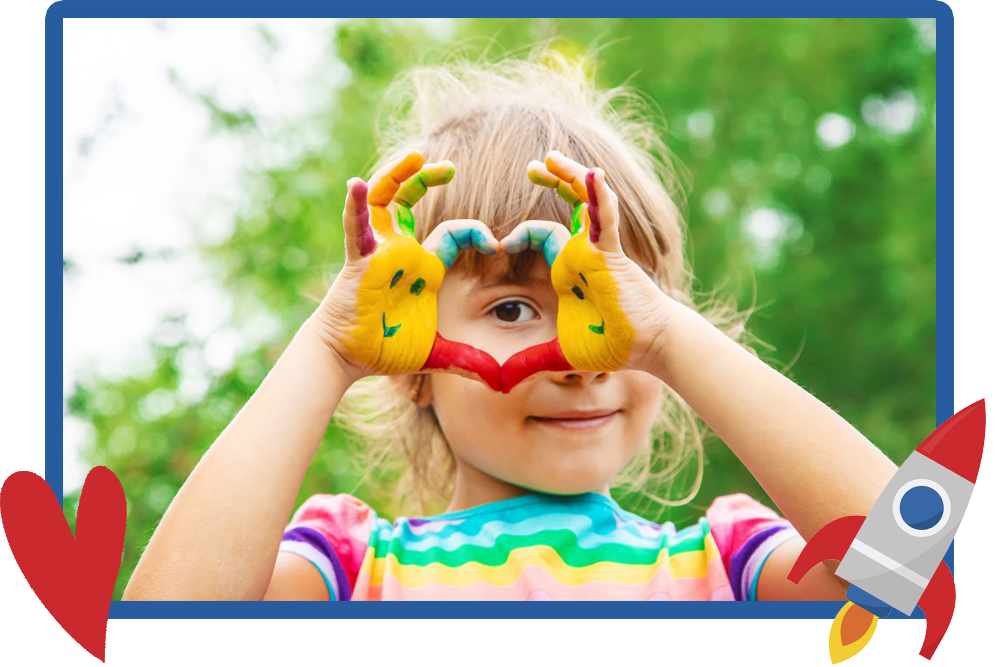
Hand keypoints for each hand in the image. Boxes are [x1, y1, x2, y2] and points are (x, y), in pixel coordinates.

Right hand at [311, 149, 500, 385]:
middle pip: (414, 201)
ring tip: (416, 156)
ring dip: (399, 176)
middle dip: (429, 179)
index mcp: (424, 267)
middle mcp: (402, 251)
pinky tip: (357, 184)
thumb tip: (499, 380)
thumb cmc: (386, 349)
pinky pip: (357, 227)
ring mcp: (378, 251)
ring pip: (387, 200)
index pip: (454, 234)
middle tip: (449, 166)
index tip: (497, 242)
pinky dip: (357, 206)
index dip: (477, 232)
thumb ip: (467, 361)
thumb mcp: (436, 353)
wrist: (348, 358)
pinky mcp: (358, 259)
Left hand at [503, 150, 670, 376]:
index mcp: (567, 268)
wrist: (647, 347)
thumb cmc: (610, 345)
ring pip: (584, 202)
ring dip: (570, 177)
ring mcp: (598, 249)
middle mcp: (582, 252)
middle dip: (551, 182)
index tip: (497, 245)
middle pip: (564, 206)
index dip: (519, 233)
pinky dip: (600, 198)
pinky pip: (605, 220)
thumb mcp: (559, 354)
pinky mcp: (612, 253)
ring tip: (550, 156)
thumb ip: (530, 362)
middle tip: (532, 166)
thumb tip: (500, 383)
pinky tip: (593, 176)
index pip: (540, 235)